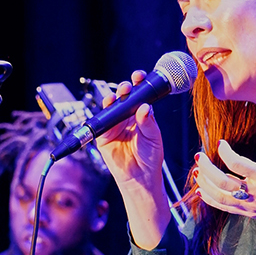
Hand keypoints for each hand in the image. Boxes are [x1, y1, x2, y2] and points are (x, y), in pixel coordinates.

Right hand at [94, 72, 165, 194]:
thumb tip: (144, 107)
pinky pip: (102, 123)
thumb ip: (148, 122)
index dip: (138, 84)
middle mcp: (128, 118)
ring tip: (118, 97)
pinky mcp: (104, 136)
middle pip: (124, 98)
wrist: (141, 178)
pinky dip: (104, 115)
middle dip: (124, 88)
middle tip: (127, 86)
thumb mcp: (154, 138)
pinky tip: (110, 109)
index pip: (139, 95)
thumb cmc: (151, 158)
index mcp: (142, 115)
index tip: (139, 76)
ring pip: (111, 107)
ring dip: (112, 99)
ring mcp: (115, 126)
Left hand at [196, 114, 255, 236]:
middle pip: (222, 182)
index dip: (225, 152)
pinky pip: (224, 207)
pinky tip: (201, 190)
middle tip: (198, 156)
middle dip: (207, 169)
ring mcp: (250, 205)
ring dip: (204, 184)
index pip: (238, 164)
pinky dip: (210, 199)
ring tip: (196, 171)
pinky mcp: (248, 212)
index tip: (220, 143)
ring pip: (220, 197)